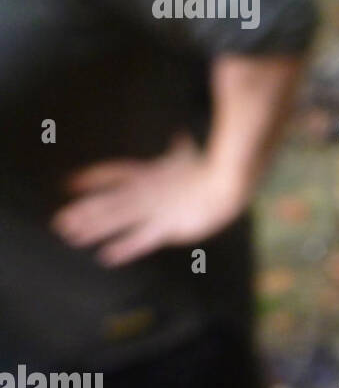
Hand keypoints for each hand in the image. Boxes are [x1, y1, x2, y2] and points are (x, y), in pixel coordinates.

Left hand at [52, 133, 247, 267]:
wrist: (229, 184)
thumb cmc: (213, 168)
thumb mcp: (192, 155)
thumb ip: (181, 146)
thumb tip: (179, 132)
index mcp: (151, 173)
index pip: (114, 173)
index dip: (91, 178)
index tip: (69, 183)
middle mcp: (147, 191)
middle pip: (108, 201)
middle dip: (83, 211)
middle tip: (58, 221)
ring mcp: (156, 209)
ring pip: (118, 219)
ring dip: (94, 228)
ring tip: (71, 237)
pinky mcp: (169, 226)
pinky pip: (142, 239)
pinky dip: (124, 248)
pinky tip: (106, 255)